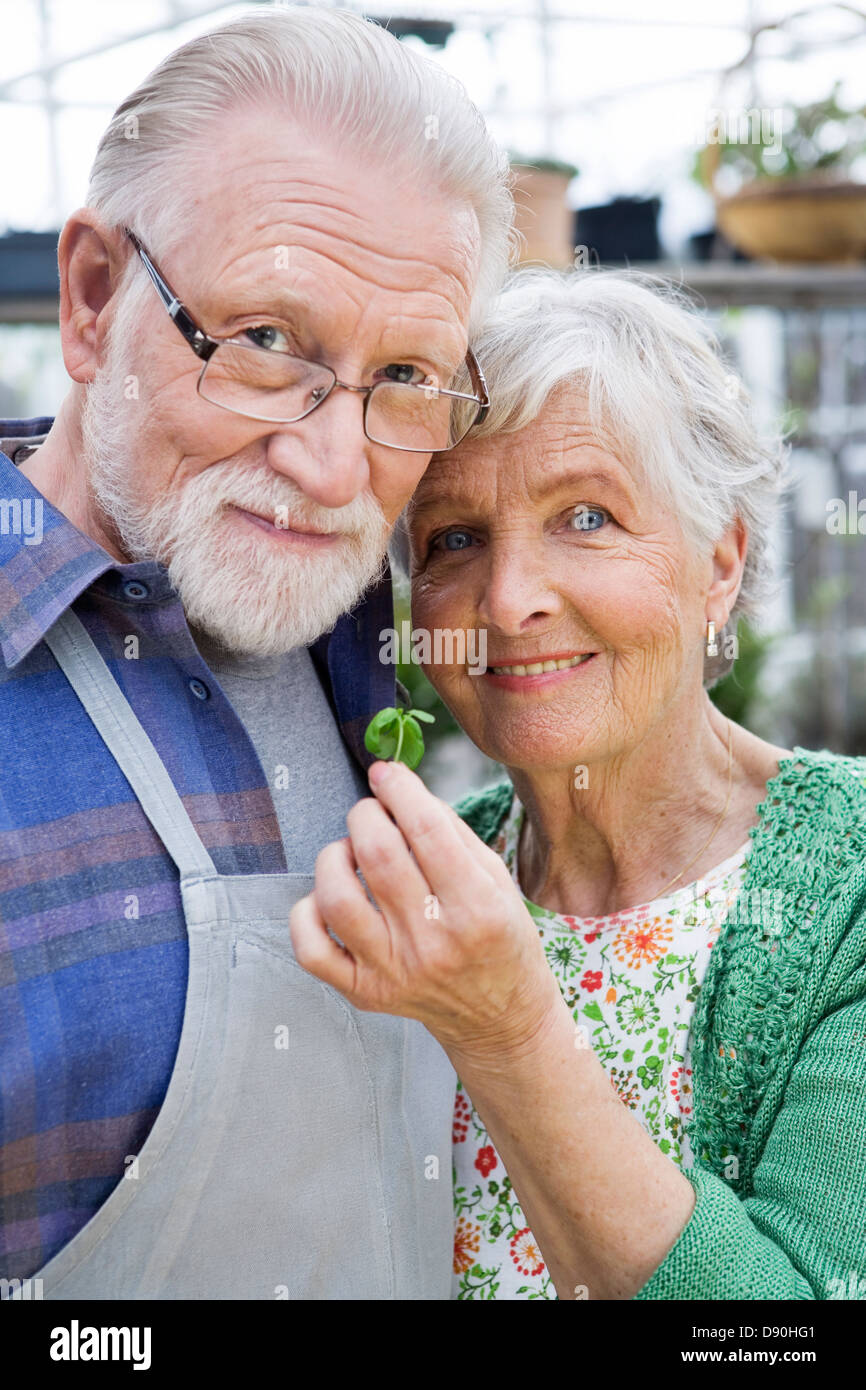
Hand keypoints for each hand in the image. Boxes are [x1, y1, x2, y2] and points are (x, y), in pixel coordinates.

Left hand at [289, 760, 561, 1061]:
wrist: (499, 1017)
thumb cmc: (500, 937)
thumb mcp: (497, 879)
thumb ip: (449, 831)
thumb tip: (397, 788)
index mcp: (477, 909)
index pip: (426, 830)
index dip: (399, 789)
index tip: (387, 773)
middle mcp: (434, 943)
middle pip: (378, 855)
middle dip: (366, 814)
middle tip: (373, 812)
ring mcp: (394, 972)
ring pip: (337, 898)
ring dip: (335, 856)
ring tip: (351, 852)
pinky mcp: (365, 993)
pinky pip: (311, 949)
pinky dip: (307, 912)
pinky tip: (328, 897)